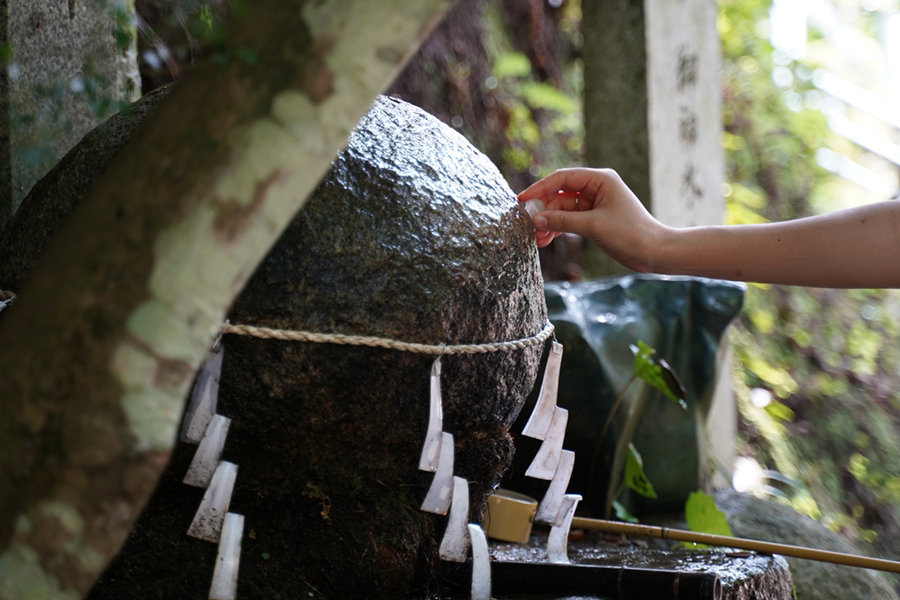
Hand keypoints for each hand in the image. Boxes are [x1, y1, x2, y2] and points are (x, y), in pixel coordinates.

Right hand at [517, 168, 668, 272]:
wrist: (653, 252)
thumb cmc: (630, 233)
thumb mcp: (593, 226)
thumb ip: (563, 221)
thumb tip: (536, 219)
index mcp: (599, 179)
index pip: (562, 178)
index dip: (540, 188)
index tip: (522, 200)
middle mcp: (596, 188)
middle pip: (559, 194)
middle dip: (543, 210)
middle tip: (527, 224)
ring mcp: (594, 204)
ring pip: (562, 210)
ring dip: (548, 222)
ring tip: (536, 238)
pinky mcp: (593, 219)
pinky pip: (569, 220)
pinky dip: (557, 229)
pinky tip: (545, 240)